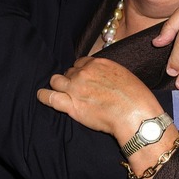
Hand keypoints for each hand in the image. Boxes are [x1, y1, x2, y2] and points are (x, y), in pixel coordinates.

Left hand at [37, 56, 164, 141]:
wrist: (135, 114)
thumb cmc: (136, 97)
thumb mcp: (124, 75)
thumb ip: (109, 73)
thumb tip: (105, 78)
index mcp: (98, 63)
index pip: (81, 63)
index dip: (80, 71)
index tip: (83, 78)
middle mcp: (84, 72)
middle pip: (69, 72)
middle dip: (71, 79)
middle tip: (77, 90)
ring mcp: (76, 88)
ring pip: (56, 81)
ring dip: (58, 85)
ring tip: (59, 91)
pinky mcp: (71, 105)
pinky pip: (50, 98)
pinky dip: (44, 96)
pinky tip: (42, 96)